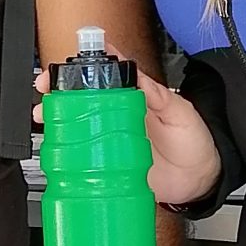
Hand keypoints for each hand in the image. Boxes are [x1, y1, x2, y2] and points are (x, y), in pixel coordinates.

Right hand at [37, 52, 221, 209]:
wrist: (199, 180)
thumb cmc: (194, 142)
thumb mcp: (181, 113)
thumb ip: (160, 96)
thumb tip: (138, 77)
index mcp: (134, 99)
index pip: (104, 77)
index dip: (82, 68)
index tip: (66, 65)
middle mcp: (118, 118)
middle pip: (81, 100)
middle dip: (59, 93)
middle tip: (46, 93)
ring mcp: (111, 141)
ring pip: (77, 126)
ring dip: (57, 120)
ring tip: (45, 118)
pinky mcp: (109, 165)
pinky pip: (84, 157)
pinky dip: (66, 153)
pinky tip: (57, 149)